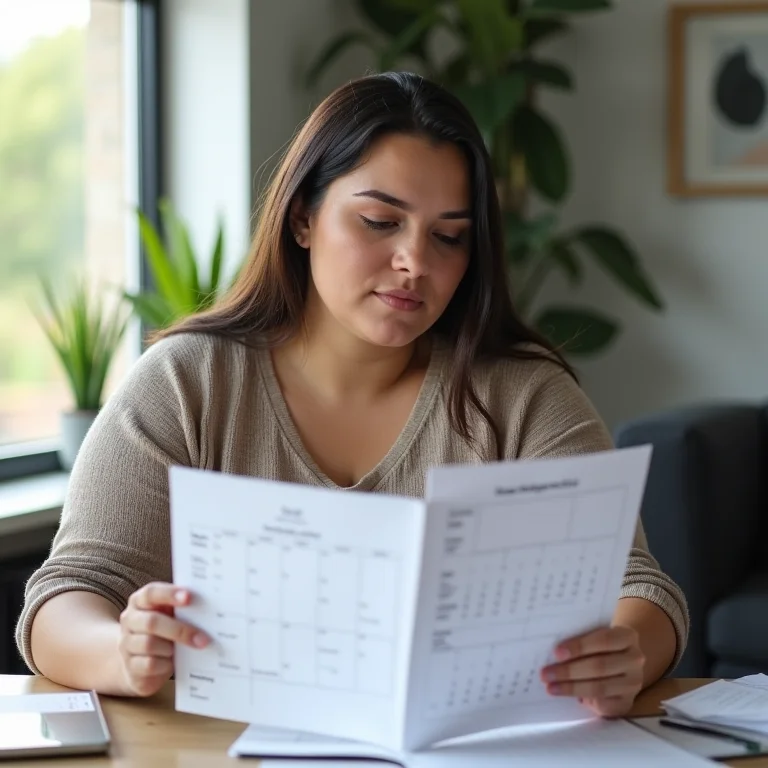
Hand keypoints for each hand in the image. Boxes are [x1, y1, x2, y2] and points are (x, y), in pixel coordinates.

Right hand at [118, 582, 209, 696]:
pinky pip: (149, 665)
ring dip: (172, 648)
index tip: (189, 597)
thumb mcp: (169, 615)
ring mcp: (126, 644)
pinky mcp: (130, 667)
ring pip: (149, 644)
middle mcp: (130, 620)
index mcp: (140, 602)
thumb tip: (212, 608)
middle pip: (151, 622)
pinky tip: (174, 662)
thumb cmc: (162, 631)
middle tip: (203, 638)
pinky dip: (165, 664)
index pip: (150, 593)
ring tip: (187, 650)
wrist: (139, 662)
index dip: (169, 594)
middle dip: (180, 630)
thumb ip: (181, 608)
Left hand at [540, 625, 644, 716]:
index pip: (604, 640)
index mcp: (627, 636)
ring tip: (550, 687)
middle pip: (599, 666)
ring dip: (571, 688)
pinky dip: (582, 700)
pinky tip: (565, 696)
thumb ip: (580, 639)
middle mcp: (635, 659)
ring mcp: (634, 683)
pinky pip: (603, 704)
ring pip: (599, 687)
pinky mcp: (627, 702)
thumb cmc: (600, 646)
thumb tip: (551, 652)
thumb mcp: (595, 637)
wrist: (621, 664)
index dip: (579, 646)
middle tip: (545, 674)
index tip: (556, 652)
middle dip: (569, 671)